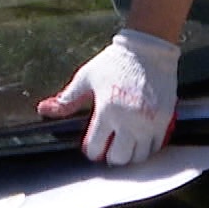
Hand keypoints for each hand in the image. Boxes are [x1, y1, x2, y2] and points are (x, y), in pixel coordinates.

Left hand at [36, 29, 180, 164]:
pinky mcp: (165, 119)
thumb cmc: (114, 62)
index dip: (91, 149)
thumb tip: (43, 109)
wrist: (148, 48)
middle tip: (108, 146)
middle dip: (109, 155)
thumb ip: (66, 99)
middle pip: (118, 159)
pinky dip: (146, 146)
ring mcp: (149, 122)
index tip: (92, 143)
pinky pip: (155, 146)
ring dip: (129, 154)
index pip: (96, 148)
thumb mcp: (86, 78)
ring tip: (124, 142)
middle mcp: (130, 120)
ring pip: (138, 157)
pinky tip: (139, 137)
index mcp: (107, 111)